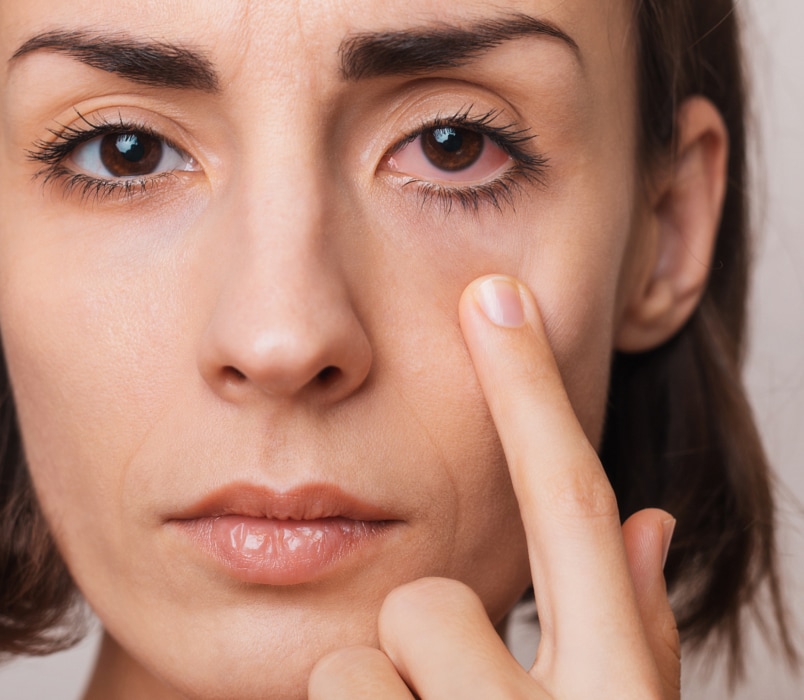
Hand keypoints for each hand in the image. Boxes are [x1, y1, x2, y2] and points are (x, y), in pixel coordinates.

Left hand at [309, 275, 679, 698]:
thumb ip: (633, 626)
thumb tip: (646, 520)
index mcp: (612, 694)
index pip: (569, 508)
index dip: (531, 393)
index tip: (495, 295)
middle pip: (428, 600)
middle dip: (423, 634)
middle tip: (445, 695)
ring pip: (359, 661)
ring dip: (383, 696)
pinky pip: (324, 694)